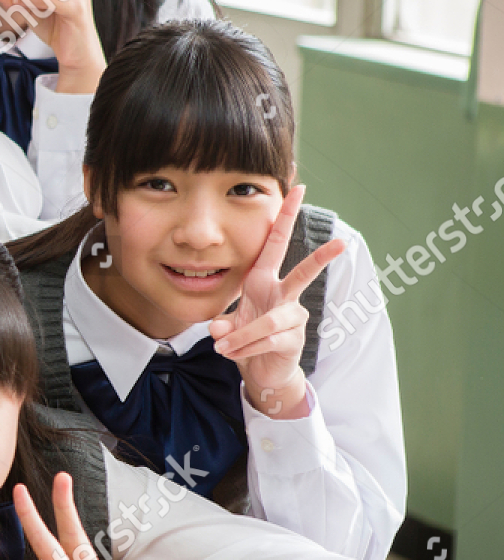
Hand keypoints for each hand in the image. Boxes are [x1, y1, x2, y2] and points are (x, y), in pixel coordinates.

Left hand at [208, 184, 344, 418]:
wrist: (260, 370)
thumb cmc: (244, 337)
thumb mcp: (227, 325)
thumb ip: (222, 324)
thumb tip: (218, 329)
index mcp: (264, 281)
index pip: (274, 243)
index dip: (285, 217)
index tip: (298, 188)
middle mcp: (284, 295)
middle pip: (304, 273)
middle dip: (322, 257)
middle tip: (342, 242)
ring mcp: (293, 318)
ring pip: (270, 321)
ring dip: (242, 335)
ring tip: (223, 347)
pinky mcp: (293, 340)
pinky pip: (265, 342)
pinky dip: (244, 349)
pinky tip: (234, 354)